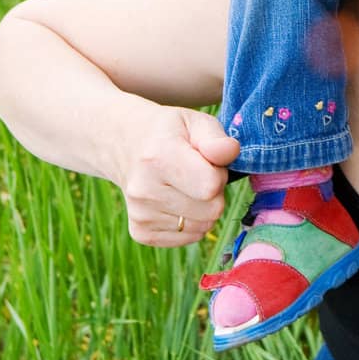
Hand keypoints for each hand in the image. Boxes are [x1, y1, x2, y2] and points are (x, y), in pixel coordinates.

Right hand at [117, 107, 239, 246]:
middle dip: (213, 193)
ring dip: (203, 208)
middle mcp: (145, 190)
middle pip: (211, 211)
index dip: (219, 173)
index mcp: (159, 157)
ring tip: (186, 185)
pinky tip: (176, 200)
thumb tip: (231, 151)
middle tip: (197, 174)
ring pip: (202, 227)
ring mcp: (141, 214)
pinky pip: (189, 237)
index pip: (210, 186)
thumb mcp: (195, 122)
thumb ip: (216, 138)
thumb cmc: (170, 133)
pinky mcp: (141, 232)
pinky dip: (191, 221)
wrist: (127, 146)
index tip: (207, 162)